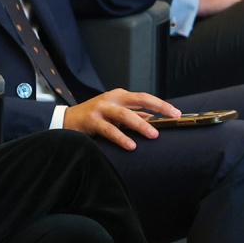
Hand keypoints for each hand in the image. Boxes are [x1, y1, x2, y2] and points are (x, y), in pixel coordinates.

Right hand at [62, 89, 179, 150]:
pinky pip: (109, 130)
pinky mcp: (92, 121)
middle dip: (157, 108)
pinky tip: (131, 146)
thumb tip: (154, 120)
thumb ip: (133, 116)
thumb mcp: (115, 114)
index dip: (161, 104)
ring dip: (140, 124)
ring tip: (152, 135)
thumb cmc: (95, 117)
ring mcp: (101, 109)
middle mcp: (112, 99)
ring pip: (124, 115)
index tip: (176, 113)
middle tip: (172, 118)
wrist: (67, 120)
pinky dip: (121, 138)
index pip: (144, 97)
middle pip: (138, 100)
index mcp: (120, 96)